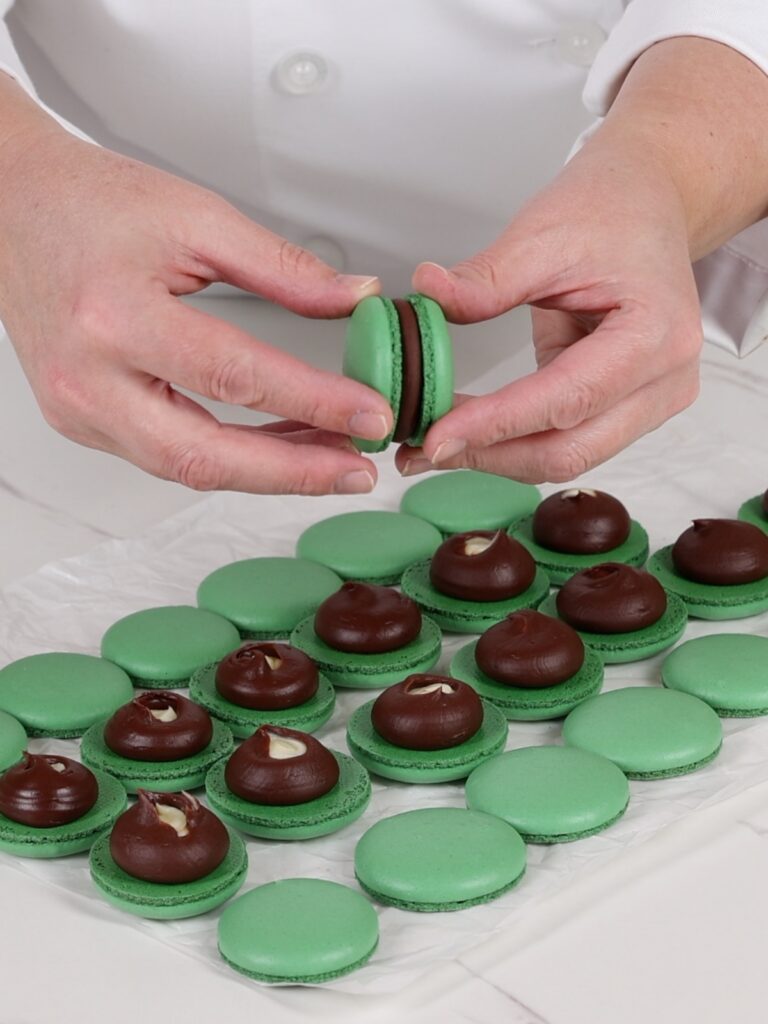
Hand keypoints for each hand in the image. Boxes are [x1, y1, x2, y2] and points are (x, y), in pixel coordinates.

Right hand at [0, 79, 390, 494]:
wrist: (13, 206)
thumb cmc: (91, 203)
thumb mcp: (197, 217)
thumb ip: (283, 268)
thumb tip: (355, 299)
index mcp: (113, 316)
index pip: (234, 377)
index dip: (313, 403)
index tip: (370, 416)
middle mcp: (86, 378)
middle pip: (204, 456)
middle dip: (292, 473)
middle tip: (357, 472)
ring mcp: (77, 409)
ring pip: (186, 469)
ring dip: (266, 472)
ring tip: (331, 459)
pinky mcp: (81, 421)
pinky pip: (166, 458)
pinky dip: (228, 460)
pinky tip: (276, 446)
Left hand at [396, 136, 701, 481]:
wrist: (648, 203)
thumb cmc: (611, 211)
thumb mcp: (542, 235)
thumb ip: (486, 279)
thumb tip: (428, 296)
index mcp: (654, 334)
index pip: (566, 399)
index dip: (496, 425)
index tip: (436, 435)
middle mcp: (665, 381)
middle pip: (569, 451)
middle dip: (490, 455)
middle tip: (423, 448)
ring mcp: (653, 402)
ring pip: (567, 458)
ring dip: (498, 457)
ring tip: (434, 444)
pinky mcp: (631, 411)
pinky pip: (568, 444)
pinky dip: (515, 444)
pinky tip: (470, 435)